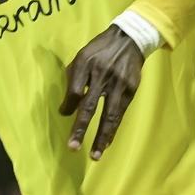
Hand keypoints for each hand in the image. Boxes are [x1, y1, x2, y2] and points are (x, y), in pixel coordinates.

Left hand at [61, 24, 142, 159]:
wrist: (129, 39)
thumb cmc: (99, 50)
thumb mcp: (81, 56)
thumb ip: (72, 79)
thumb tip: (65, 107)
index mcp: (85, 65)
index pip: (74, 91)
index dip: (68, 105)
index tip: (64, 114)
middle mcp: (102, 76)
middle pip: (89, 106)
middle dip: (80, 128)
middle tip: (72, 148)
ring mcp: (118, 84)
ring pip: (109, 115)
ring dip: (101, 137)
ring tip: (95, 155)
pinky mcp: (130, 90)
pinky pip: (120, 114)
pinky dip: (113, 129)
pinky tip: (107, 143)